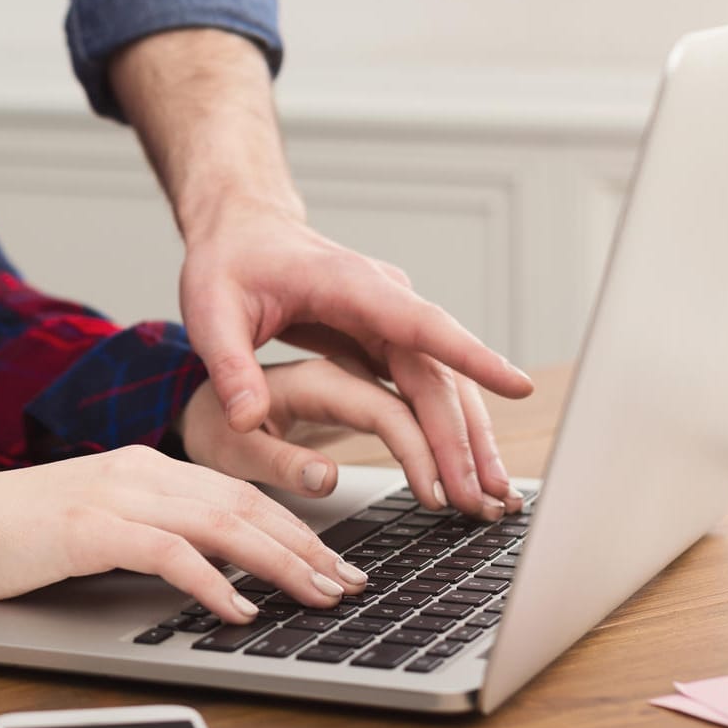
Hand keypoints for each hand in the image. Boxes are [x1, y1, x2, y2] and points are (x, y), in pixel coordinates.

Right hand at [0, 445, 368, 623]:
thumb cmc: (23, 534)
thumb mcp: (100, 524)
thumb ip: (154, 532)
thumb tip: (216, 569)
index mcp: (145, 464)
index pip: (238, 490)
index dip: (292, 526)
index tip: (333, 561)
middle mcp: (138, 469)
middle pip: (242, 503)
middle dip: (304, 545)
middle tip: (348, 582)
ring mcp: (114, 493)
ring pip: (219, 522)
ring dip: (278, 562)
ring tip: (317, 594)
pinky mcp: (88, 527)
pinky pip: (167, 552)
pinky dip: (210, 580)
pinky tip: (239, 608)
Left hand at [179, 198, 532, 513]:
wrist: (240, 231)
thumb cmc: (227, 263)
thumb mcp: (211, 312)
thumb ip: (230, 367)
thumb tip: (244, 419)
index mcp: (346, 284)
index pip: (418, 322)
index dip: (469, 354)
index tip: (516, 385)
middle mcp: (381, 299)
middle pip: (437, 371)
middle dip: (462, 436)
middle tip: (481, 497)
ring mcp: (389, 318)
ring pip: (441, 383)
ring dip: (466, 438)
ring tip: (488, 496)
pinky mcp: (386, 337)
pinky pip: (425, 385)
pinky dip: (444, 427)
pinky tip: (462, 467)